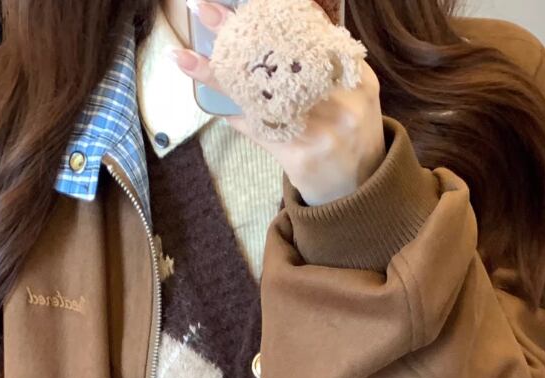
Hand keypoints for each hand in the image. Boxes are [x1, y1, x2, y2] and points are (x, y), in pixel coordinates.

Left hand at [172, 0, 386, 205]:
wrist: (358, 191)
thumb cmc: (349, 134)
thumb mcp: (353, 94)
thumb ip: (325, 64)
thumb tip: (271, 31)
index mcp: (357, 77)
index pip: (312, 35)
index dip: (274, 13)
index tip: (246, 0)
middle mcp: (342, 102)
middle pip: (281, 60)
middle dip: (239, 35)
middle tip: (206, 10)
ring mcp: (322, 132)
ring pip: (261, 95)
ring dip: (219, 76)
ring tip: (186, 58)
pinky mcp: (301, 158)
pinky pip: (260, 130)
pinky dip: (236, 116)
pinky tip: (215, 106)